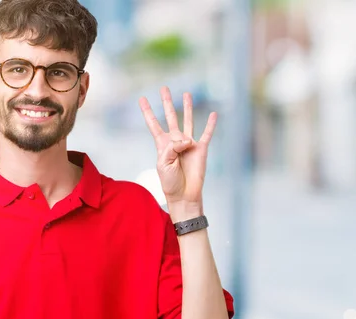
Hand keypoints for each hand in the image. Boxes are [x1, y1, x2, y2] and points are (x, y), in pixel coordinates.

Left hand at [139, 86, 217, 205]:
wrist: (184, 194)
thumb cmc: (170, 182)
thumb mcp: (164, 163)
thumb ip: (172, 148)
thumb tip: (187, 139)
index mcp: (162, 144)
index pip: (154, 124)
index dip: (147, 111)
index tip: (142, 99)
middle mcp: (175, 141)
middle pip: (170, 116)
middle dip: (166, 102)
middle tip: (164, 88)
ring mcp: (189, 144)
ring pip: (188, 120)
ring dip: (187, 107)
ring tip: (186, 94)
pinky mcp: (201, 149)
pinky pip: (207, 134)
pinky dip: (210, 124)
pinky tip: (213, 114)